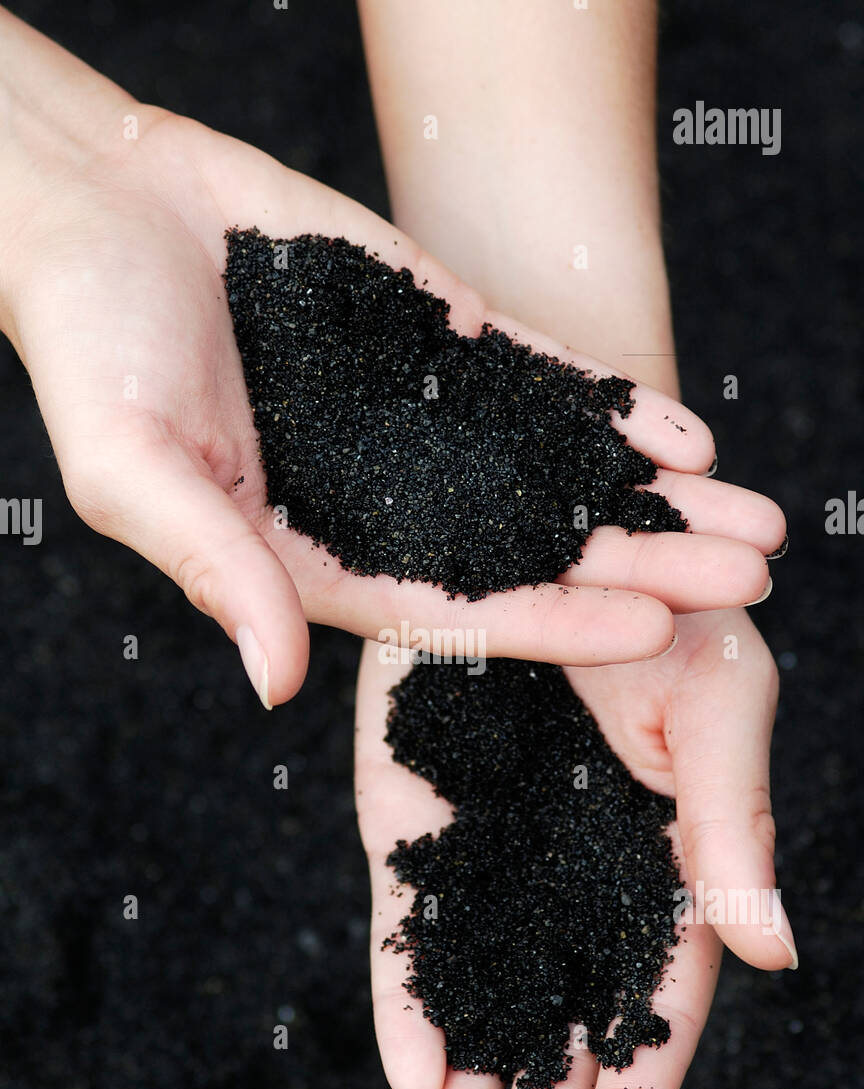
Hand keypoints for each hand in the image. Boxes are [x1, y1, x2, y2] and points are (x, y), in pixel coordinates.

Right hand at [0, 30, 784, 702]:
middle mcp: (385, 500)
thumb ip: (216, 568)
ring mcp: (420, 421)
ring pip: (555, 474)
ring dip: (653, 502)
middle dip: (642, 569)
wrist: (102, 205)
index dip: (552, 624)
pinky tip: (683, 437)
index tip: (649, 634)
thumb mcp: (133, 466)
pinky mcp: (437, 340)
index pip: (455, 609)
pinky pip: (537, 382)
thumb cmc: (91, 344)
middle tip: (748, 582)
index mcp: (316, 555)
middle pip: (534, 553)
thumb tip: (274, 682)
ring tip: (755, 520)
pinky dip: (608, 409)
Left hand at [355, 606, 792, 1088]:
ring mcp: (492, 855)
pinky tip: (409, 1076)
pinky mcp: (417, 818)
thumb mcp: (720, 704)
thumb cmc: (667, 605)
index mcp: (663, 866)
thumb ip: (733, 828)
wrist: (545, 528)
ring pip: (478, 1000)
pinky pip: (409, 923)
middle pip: (558, 1031)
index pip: (651, 1009)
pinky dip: (407, 998)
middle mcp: (573, 882)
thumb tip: (776, 955)